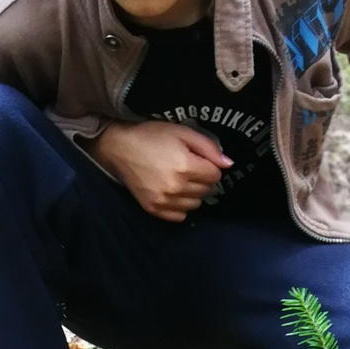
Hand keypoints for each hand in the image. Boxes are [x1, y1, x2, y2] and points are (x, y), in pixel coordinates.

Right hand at [94, 120, 231, 220]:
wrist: (119, 148)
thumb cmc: (152, 136)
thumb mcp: (182, 132)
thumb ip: (209, 148)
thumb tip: (229, 164)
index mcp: (186, 166)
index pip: (215, 175)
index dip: (209, 165)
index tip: (197, 159)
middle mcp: (176, 187)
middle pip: (207, 190)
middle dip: (202, 179)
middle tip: (187, 167)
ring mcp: (164, 201)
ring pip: (195, 204)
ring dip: (192, 193)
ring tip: (179, 179)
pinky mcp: (153, 209)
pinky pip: (180, 216)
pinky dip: (180, 206)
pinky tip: (172, 193)